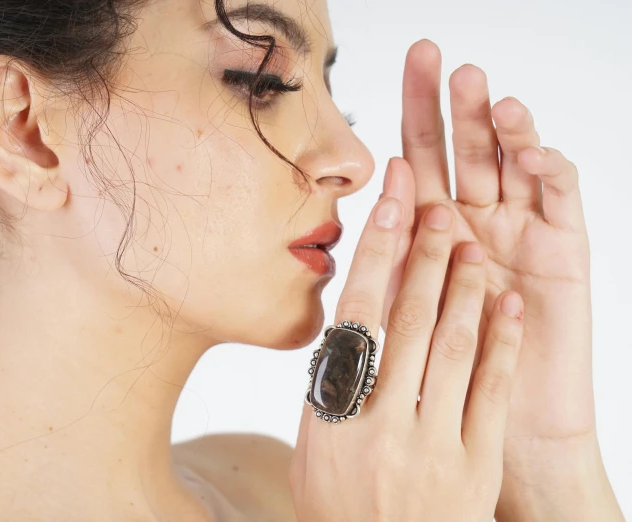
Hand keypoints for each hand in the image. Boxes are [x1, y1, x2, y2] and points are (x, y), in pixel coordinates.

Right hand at [289, 178, 524, 520]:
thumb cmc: (340, 514)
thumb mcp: (310, 457)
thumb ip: (324, 398)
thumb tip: (342, 339)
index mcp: (332, 418)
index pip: (355, 320)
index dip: (374, 259)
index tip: (389, 209)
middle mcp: (381, 424)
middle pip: (408, 322)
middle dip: (425, 259)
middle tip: (439, 210)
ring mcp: (432, 444)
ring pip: (453, 348)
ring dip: (465, 290)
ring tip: (472, 247)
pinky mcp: (474, 466)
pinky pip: (489, 392)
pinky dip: (501, 343)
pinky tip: (509, 305)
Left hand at [379, 39, 622, 519]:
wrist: (497, 428)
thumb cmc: (438, 375)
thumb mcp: (398, 312)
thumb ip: (379, 267)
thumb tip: (343, 219)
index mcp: (429, 229)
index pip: (417, 158)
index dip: (412, 112)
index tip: (405, 64)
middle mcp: (475, 219)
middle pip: (462, 148)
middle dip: (450, 104)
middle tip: (437, 57)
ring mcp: (520, 229)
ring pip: (511, 162)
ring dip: (500, 127)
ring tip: (486, 94)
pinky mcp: (563, 250)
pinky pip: (560, 199)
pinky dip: (547, 170)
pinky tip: (528, 151)